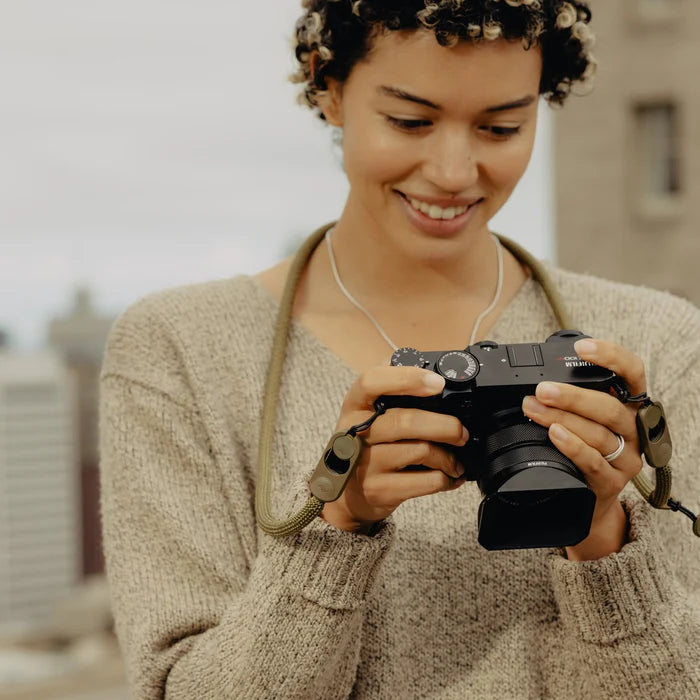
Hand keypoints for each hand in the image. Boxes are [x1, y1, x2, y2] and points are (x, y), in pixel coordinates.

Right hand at [321, 365, 468, 533]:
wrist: (350, 494)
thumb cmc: (369, 444)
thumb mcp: (370, 413)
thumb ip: (394, 388)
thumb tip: (431, 370)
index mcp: (354, 404)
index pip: (371, 381)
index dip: (406, 378)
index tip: (438, 383)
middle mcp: (354, 432)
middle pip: (405, 421)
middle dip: (445, 425)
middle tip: (462, 432)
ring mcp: (364, 464)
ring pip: (420, 451)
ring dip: (448, 457)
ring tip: (456, 460)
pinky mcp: (378, 489)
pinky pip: (425, 481)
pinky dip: (446, 479)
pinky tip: (449, 477)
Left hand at [521, 338, 645, 560]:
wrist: (587, 502)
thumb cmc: (582, 451)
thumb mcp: (581, 422)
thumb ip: (567, 401)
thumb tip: (531, 382)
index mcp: (628, 406)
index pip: (632, 374)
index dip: (611, 356)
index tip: (582, 346)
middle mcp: (632, 430)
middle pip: (611, 407)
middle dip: (573, 395)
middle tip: (542, 390)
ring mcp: (625, 458)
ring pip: (600, 433)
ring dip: (563, 418)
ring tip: (534, 410)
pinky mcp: (612, 483)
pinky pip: (595, 462)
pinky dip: (573, 447)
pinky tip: (555, 436)